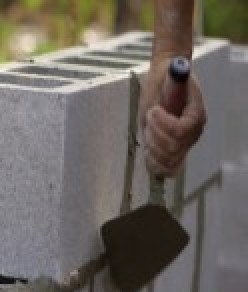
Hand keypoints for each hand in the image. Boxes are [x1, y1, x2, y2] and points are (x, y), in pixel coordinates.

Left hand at [139, 57, 206, 176]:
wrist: (165, 88)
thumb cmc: (166, 81)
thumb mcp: (169, 76)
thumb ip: (175, 77)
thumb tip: (178, 68)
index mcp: (196, 115)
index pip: (181, 130)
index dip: (163, 124)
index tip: (152, 110)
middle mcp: (193, 133)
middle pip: (173, 148)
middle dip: (154, 135)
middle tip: (148, 119)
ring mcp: (184, 145)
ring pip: (169, 161)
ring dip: (152, 149)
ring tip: (148, 131)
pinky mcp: (174, 152)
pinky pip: (167, 169)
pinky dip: (154, 165)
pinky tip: (147, 150)